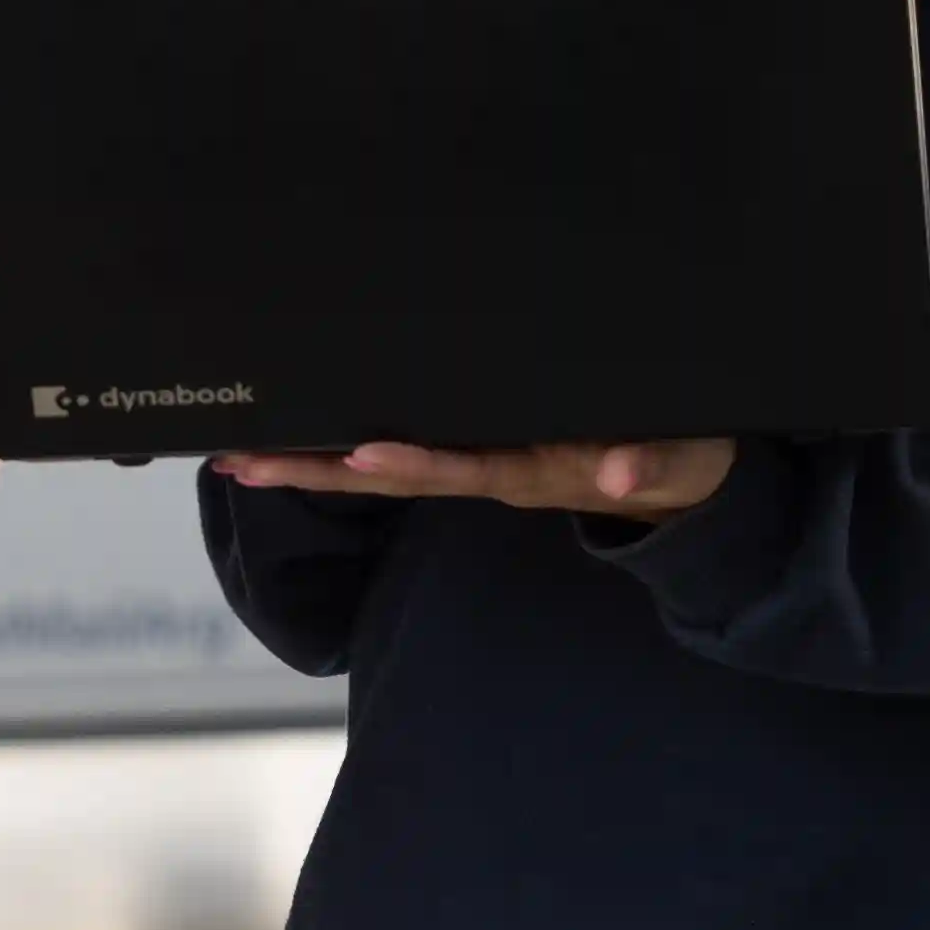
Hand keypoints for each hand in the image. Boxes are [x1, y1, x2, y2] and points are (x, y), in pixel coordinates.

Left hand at [215, 439, 735, 521]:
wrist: (686, 487)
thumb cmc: (680, 464)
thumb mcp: (681, 462)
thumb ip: (652, 464)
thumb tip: (617, 472)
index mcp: (533, 472)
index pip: (456, 467)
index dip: (406, 461)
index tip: (351, 451)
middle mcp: (492, 472)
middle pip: (392, 473)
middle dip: (318, 470)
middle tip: (243, 460)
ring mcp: (481, 465)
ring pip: (385, 465)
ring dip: (315, 463)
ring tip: (243, 455)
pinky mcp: (481, 451)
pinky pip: (404, 449)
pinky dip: (347, 447)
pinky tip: (301, 442)